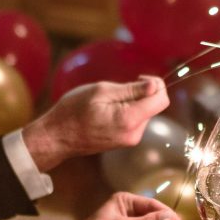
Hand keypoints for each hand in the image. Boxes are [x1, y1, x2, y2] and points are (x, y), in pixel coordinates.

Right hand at [23, 76, 168, 171]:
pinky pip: (134, 121)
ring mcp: (130, 140)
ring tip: (107, 102)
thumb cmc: (73, 111)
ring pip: (144, 112)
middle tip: (115, 90)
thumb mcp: (101, 91)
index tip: (138, 77)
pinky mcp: (124, 141)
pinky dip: (126, 111)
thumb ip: (132, 89)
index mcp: (130, 120)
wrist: (57, 137)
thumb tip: (156, 85)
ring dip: (132, 102)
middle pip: (154, 106)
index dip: (155, 85)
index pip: (162, 100)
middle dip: (140, 93)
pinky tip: (106, 111)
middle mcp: (134, 133)